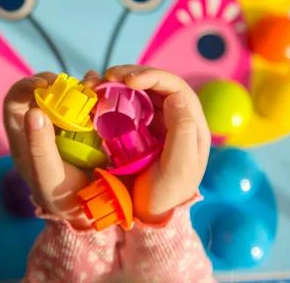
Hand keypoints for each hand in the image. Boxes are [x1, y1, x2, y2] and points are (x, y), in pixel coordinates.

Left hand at [3, 71, 100, 228]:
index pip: (14, 100)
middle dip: (58, 83)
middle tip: (75, 85)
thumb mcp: (48, 175)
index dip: (25, 86)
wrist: (88, 208)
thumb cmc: (61, 195)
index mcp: (23, 134)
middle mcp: (41, 123)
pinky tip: (105, 95)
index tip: (45, 84)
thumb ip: (39, 146)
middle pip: (42, 90)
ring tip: (93, 89)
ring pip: (66, 93)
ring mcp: (63, 122)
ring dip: (79, 87)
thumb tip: (34, 111)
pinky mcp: (84, 124)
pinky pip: (87, 102)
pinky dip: (95, 95)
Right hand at [105, 65, 210, 223]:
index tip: (128, 82)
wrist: (148, 215)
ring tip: (98, 84)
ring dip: (120, 82)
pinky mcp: (138, 128)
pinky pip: (127, 104)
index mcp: (191, 125)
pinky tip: (98, 96)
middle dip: (133, 75)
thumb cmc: (165, 196)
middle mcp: (175, 118)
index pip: (175, 88)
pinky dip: (112, 96)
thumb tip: (176, 96)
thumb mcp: (179, 169)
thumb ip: (182, 133)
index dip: (153, 77)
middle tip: (108, 77)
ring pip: (140, 91)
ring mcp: (156, 122)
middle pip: (157, 84)